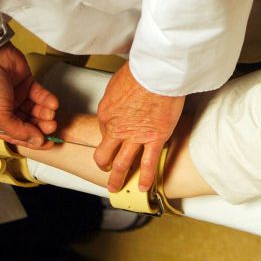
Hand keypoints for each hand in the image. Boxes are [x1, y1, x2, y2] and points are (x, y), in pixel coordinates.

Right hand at [0, 43, 58, 147]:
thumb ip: (18, 131)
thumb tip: (36, 141)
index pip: (14, 135)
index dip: (32, 140)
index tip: (47, 143)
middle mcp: (2, 110)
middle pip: (27, 123)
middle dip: (40, 126)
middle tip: (51, 127)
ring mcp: (14, 96)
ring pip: (34, 110)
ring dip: (45, 114)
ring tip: (51, 115)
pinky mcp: (25, 84)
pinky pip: (40, 95)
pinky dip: (47, 100)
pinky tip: (52, 103)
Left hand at [93, 63, 184, 191]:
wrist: (157, 73)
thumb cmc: (140, 72)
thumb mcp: (116, 84)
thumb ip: (116, 100)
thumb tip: (120, 105)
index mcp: (106, 113)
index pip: (103, 131)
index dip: (109, 135)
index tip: (114, 138)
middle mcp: (117, 129)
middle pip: (104, 154)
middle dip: (103, 165)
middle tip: (105, 171)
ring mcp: (136, 137)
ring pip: (122, 164)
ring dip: (118, 179)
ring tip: (116, 187)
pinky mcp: (155, 139)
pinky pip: (148, 164)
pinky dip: (145, 178)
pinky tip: (143, 187)